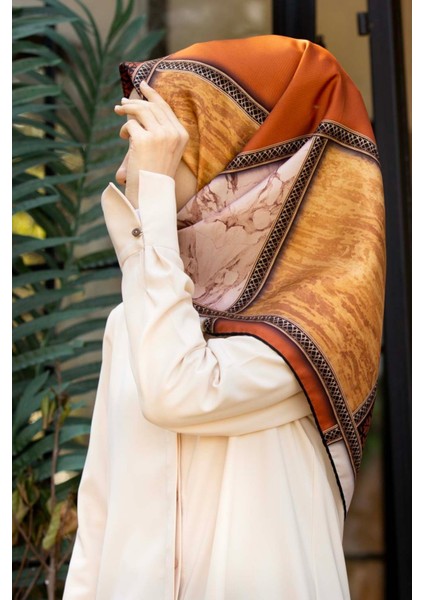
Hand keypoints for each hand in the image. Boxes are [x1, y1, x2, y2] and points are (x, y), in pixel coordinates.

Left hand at [114, 81, 188, 205]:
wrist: (151, 193)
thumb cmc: (156, 172)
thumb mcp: (165, 150)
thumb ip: (160, 129)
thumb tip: (143, 105)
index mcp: (182, 135)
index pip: (166, 107)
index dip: (153, 94)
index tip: (142, 85)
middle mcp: (173, 133)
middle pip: (152, 107)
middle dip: (135, 102)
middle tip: (122, 104)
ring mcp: (160, 136)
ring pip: (140, 111)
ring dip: (127, 111)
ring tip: (118, 113)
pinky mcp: (144, 140)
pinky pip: (130, 125)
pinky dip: (124, 130)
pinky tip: (124, 138)